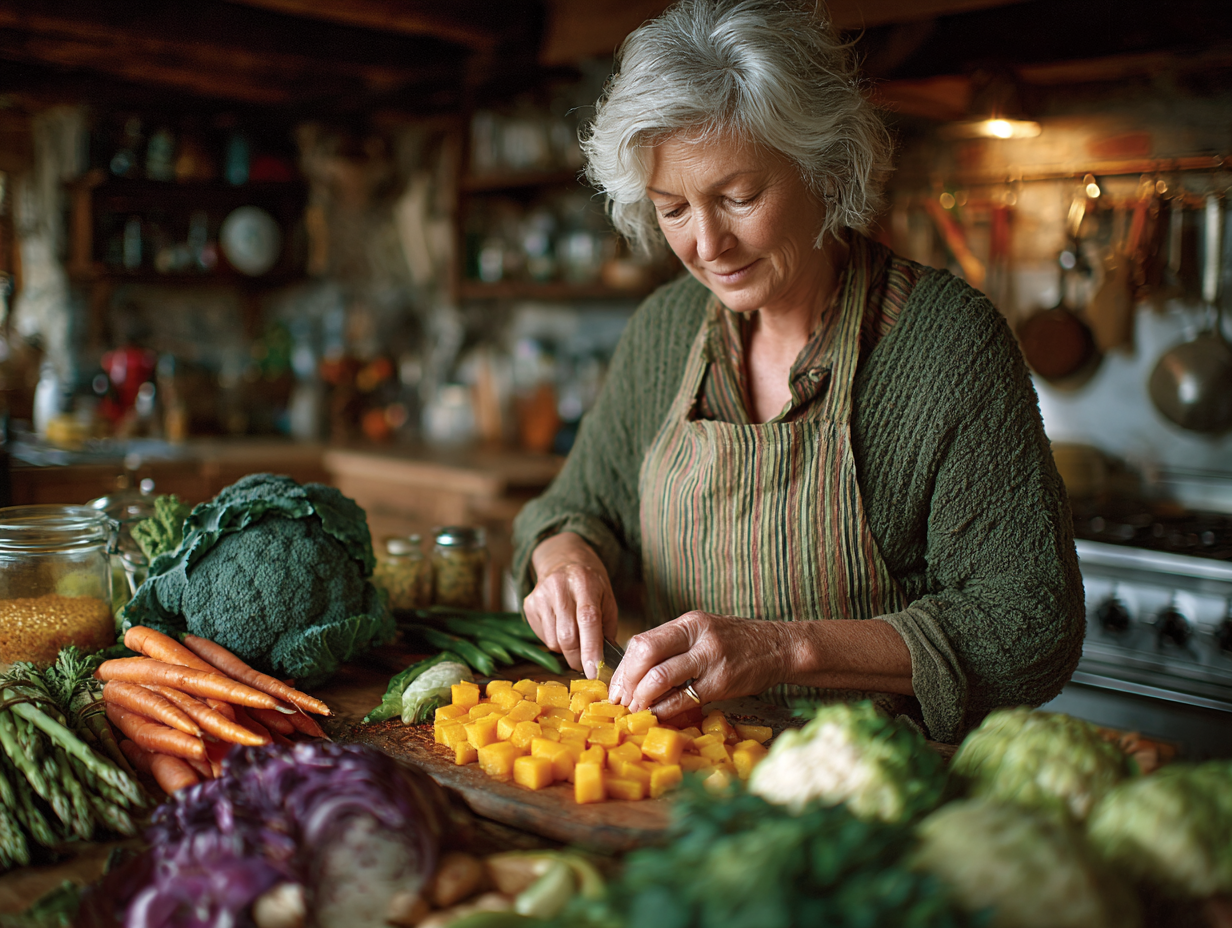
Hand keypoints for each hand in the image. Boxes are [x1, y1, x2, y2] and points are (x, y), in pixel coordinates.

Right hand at [523, 532, 617, 677]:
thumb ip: (607, 629)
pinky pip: (542, 637)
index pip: (588, 620)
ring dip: (566, 649)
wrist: (564, 560)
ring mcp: (541, 595)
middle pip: (567, 636)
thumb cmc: (591, 584)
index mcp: (585, 583)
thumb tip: (604, 662)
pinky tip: (560, 626)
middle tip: (585, 663)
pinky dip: (554, 641)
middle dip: (578, 657)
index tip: (594, 671)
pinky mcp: (529, 604)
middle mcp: (560, 586)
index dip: (591, 649)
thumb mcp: (607, 599)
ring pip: (553, 641)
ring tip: (574, 635)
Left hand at [608, 611, 792, 716]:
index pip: (642, 641)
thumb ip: (673, 647)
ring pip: (660, 677)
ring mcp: (710, 658)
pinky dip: (665, 710)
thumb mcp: (703, 633)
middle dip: (626, 682)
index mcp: (688, 623)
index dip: (623, 667)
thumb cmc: (736, 643)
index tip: (615, 687)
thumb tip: (635, 672)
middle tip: (620, 702)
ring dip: (641, 699)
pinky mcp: (722, 682)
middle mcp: (697, 636)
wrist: (779, 647)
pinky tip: (658, 716)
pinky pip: (684, 699)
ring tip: (636, 712)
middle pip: (645, 654)